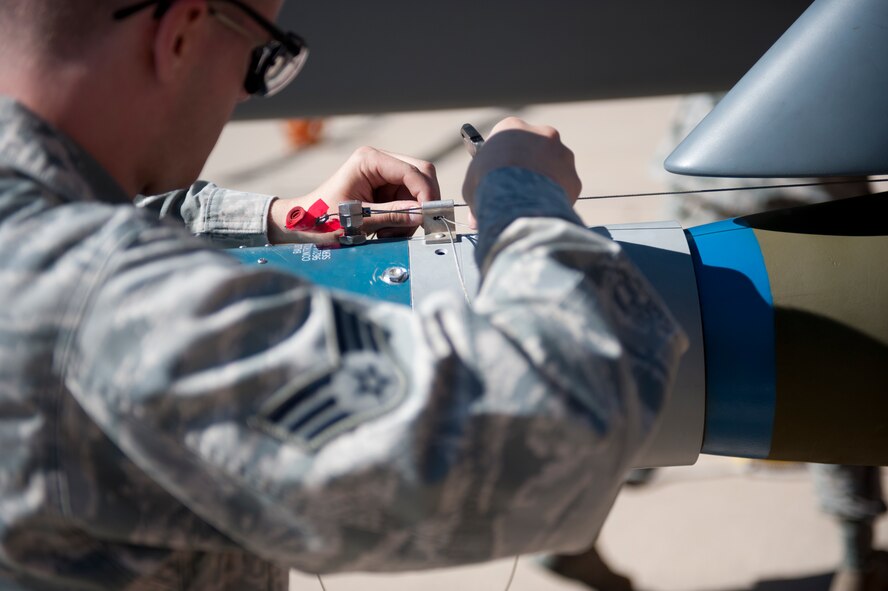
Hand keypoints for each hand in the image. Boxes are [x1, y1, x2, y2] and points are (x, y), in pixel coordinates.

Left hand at [268, 147, 439, 242]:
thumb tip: (422, 214)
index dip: (425, 194)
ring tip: (387, 234)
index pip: (412, 171)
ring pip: (417, 193)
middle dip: (421, 204)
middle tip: (413, 228)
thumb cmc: (323, 218)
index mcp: (369, 160)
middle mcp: (379, 162)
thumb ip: (392, 214)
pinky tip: (385, 231)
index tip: (429, 217)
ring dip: (410, 216)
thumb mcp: (359, 219)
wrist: (305, 224)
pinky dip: (402, 219)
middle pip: (420, 176)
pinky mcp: (385, 189)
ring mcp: (383, 175)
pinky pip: (407, 202)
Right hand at [462, 117, 580, 215]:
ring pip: (554, 168)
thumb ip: (478, 189)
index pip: (508, 137)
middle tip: (516, 188)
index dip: (502, 157)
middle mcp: (542, 134)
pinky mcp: (574, 178)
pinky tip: (542, 212)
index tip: (498, 172)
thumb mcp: (472, 184)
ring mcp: (562, 155)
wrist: (517, 203)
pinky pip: (564, 189)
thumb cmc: (488, 186)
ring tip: (530, 204)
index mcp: (513, 128)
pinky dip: (555, 200)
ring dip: (545, 182)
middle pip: (535, 149)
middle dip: (528, 167)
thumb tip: (476, 216)